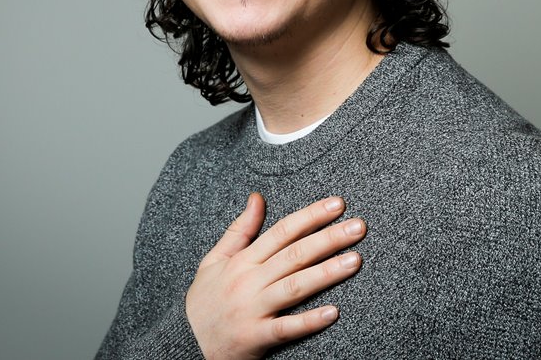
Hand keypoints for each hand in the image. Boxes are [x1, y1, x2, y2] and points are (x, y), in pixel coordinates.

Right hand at [184, 193, 365, 358]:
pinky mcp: (255, 337)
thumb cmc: (203, 302)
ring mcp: (253, 309)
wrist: (181, 344)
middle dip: (329, 238)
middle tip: (359, 226)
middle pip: (295, 254)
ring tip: (355, 260)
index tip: (337, 204)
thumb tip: (257, 197)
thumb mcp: (214, 260)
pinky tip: (333, 312)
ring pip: (295, 287)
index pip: (282, 231)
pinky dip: (309, 321)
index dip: (311, 216)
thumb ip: (239, 229)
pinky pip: (286, 328)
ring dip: (327, 273)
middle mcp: (249, 281)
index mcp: (243, 261)